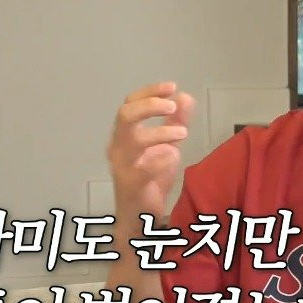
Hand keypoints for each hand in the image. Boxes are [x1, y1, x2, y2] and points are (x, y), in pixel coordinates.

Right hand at [106, 81, 193, 221]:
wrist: (140, 215)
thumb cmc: (150, 178)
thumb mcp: (166, 145)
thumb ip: (175, 122)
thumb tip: (184, 96)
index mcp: (124, 134)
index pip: (130, 103)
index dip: (149, 92)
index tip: (172, 87)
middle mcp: (118, 146)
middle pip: (125, 116)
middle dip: (150, 105)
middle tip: (171, 106)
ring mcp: (122, 166)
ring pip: (134, 140)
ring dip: (161, 132)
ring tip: (183, 133)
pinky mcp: (131, 185)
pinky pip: (143, 169)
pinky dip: (161, 160)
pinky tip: (174, 156)